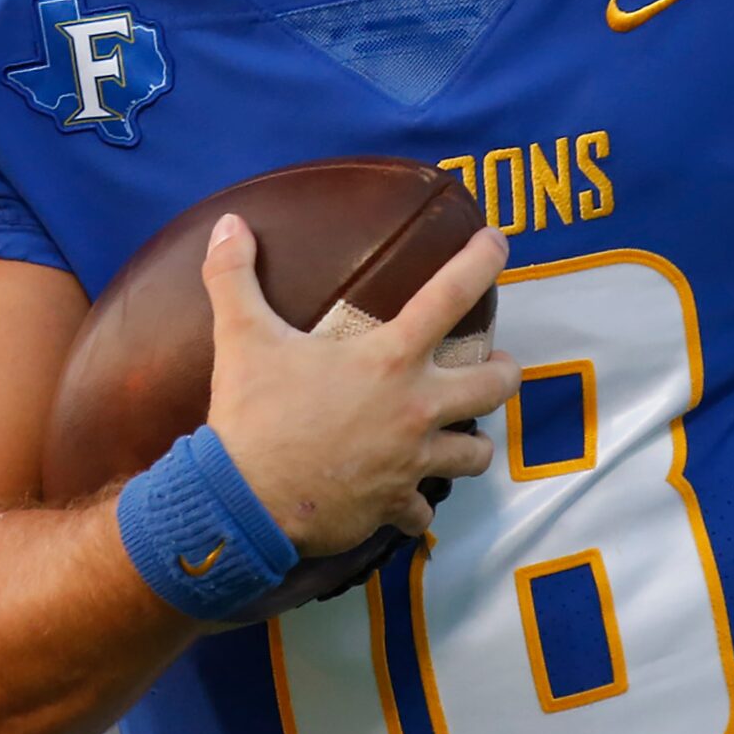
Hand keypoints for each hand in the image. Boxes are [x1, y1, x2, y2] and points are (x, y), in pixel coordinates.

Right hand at [200, 213, 518, 555]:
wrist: (242, 502)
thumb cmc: (252, 415)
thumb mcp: (243, 337)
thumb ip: (234, 275)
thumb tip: (227, 224)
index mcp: (389, 359)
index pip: (450, 295)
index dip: (481, 261)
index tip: (496, 242)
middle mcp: (415, 408)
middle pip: (496, 385)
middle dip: (505, 371)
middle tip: (496, 363)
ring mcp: (411, 461)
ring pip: (475, 453)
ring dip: (471, 442)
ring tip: (461, 431)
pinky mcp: (394, 504)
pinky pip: (423, 509)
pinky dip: (416, 502)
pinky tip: (405, 495)